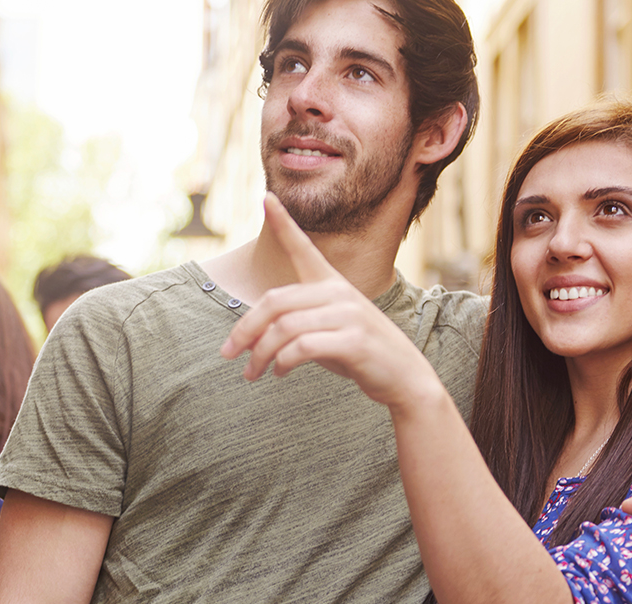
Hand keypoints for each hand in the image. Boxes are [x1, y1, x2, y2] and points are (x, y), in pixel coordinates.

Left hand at [220, 194, 438, 408]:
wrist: (404, 377)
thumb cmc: (358, 353)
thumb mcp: (325, 330)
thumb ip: (293, 324)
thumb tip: (248, 338)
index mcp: (332, 284)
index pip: (304, 248)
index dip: (283, 223)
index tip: (266, 197)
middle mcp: (339, 293)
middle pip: (275, 302)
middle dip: (245, 329)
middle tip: (227, 354)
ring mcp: (349, 315)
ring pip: (284, 328)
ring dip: (260, 354)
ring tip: (251, 372)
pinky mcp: (354, 341)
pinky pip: (302, 348)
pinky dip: (282, 362)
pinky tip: (278, 373)